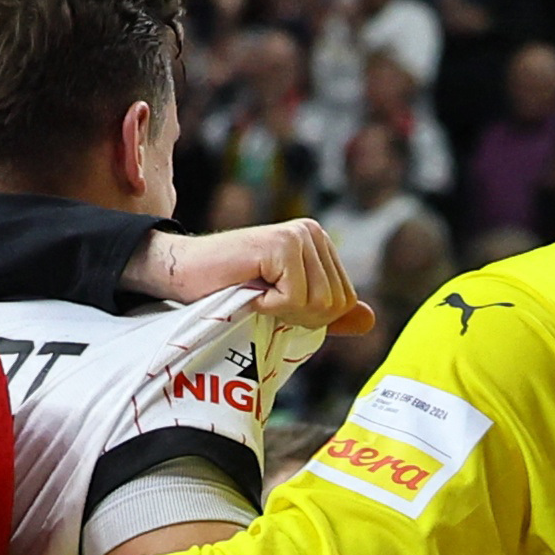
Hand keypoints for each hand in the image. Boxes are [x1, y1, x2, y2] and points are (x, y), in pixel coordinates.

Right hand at [149, 215, 370, 335]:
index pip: (345, 302)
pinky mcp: (281, 245)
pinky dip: (268, 305)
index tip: (277, 303)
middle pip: (336, 304)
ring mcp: (299, 235)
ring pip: (319, 303)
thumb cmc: (231, 290)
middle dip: (300, 316)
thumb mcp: (287, 305)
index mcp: (320, 245)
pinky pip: (295, 298)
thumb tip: (371, 320)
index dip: (313, 318)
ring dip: (283, 311)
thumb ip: (327, 313)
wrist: (183, 274)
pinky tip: (249, 286)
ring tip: (256, 291)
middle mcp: (314, 233)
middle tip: (265, 299)